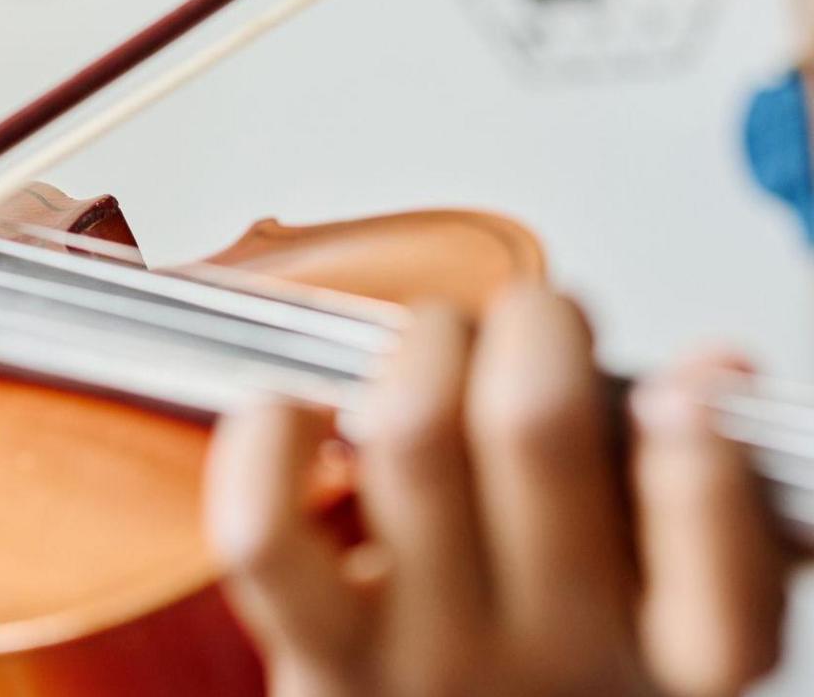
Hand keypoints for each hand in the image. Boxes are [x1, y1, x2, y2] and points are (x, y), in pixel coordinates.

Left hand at [204, 284, 788, 696]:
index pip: (723, 579)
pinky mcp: (318, 665)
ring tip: (431, 352)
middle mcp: (559, 663)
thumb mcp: (665, 606)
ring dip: (418, 349)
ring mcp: (430, 666)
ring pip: (410, 439)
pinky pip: (265, 535)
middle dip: (531, 325)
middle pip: (536, 429)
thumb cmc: (547, 668)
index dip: (701, 461)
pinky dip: (267, 438)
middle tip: (528, 326)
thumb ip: (710, 502)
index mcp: (674, 658)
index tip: (679, 393)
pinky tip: (297, 409)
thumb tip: (714, 372)